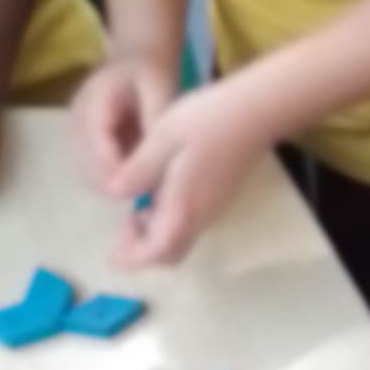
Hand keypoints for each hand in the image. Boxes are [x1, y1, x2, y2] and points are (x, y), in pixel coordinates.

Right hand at [71, 54, 176, 193]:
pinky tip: (135, 184)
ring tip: (142, 192)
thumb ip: (155, 121)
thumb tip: (153, 159)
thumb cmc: (150, 72)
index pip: (97, 141)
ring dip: (111, 186)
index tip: (139, 188)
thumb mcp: (160, 88)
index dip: (115, 168)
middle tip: (146, 196)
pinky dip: (110, 182)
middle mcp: (76, 120)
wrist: (134, 60)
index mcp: (94, 100)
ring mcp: (76, 134)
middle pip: (85, 164)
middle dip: (114, 184)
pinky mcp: (82, 146)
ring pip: (85, 173)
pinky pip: (91, 172)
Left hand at [107, 80, 263, 267]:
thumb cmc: (208, 119)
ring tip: (139, 203)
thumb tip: (115, 192)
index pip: (156, 252)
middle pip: (170, 253)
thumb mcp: (162, 137)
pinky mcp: (220, 197)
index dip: (132, 258)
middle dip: (143, 250)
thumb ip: (138, 169)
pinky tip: (161, 189)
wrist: (258, 111)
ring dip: (155, 234)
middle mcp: (201, 215)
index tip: (112, 254)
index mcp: (183, 206)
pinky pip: (191, 222)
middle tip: (126, 223)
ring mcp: (214, 208)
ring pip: (180, 239)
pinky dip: (169, 220)